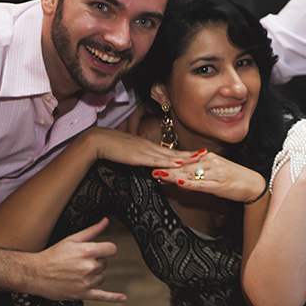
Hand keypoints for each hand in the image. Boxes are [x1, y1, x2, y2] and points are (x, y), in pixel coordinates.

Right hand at [26, 217, 125, 302]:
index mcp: (87, 251)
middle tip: (78, 263)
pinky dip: (113, 298)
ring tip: (76, 273)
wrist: (35, 273)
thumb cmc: (52, 255)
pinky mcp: (83, 294)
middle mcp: (89, 267)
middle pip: (105, 264)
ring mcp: (86, 282)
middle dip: (95, 262)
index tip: (98, 251)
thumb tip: (106, 221)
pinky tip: (123, 298)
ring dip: (93, 276)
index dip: (105, 249)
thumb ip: (91, 230)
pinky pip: (102, 296)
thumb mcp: (71, 239)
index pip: (111, 249)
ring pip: (101, 277)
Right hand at [82, 127, 196, 168]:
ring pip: (169, 156)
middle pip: (174, 152)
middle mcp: (150, 147)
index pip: (170, 150)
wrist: (99, 141)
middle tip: (206, 154)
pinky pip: (156, 161)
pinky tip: (178, 164)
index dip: (184, 152)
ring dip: (184, 158)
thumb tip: (147, 161)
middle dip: (190, 154)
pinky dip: (168, 163)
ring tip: (198, 159)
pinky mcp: (139, 156)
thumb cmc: (112, 146)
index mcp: (149, 146)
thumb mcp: (130, 152)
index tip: (197, 153)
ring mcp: (145, 151)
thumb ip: (140, 156)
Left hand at [153, 152, 267, 203]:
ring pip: (190, 174)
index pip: (186, 161)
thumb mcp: (216, 172)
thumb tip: (182, 176)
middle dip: (167, 169)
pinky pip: (201, 184)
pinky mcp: (219, 184)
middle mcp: (211, 162)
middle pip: (185, 166)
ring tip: (159, 176)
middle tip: (152, 170)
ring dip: (173, 175)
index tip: (157, 165)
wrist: (254, 184)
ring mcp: (215, 173)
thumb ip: (199, 172)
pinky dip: (189, 183)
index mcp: (209, 157)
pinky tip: (179, 182)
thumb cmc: (235, 179)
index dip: (170, 164)